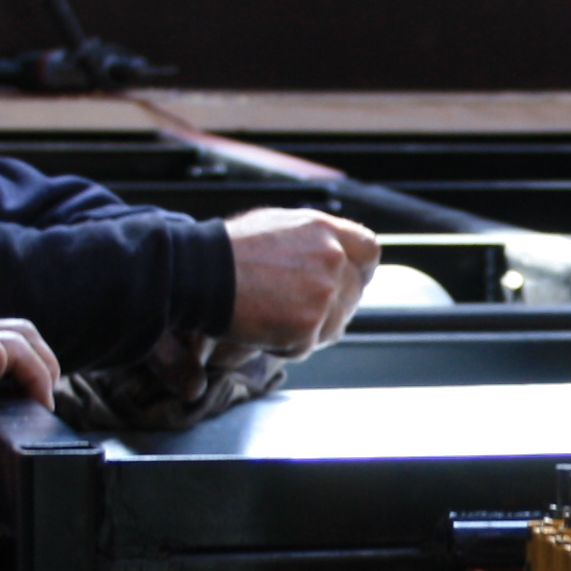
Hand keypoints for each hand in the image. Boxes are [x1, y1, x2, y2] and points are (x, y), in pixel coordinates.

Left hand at [0, 319, 61, 516]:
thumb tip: (1, 351)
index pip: (13, 343)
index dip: (37, 372)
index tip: (43, 407)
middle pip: (18, 332)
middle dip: (41, 363)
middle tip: (45, 401)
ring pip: (12, 338)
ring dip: (33, 363)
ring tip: (37, 396)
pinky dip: (19, 368)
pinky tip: (18, 393)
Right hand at [223, 207, 378, 355]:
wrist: (201, 273)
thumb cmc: (228, 250)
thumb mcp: (277, 224)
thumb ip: (313, 239)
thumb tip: (334, 254)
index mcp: (323, 229)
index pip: (368, 251)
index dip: (360, 270)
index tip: (349, 281)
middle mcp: (331, 258)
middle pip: (353, 294)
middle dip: (332, 307)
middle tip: (298, 312)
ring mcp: (323, 292)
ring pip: (334, 325)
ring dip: (310, 330)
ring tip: (273, 317)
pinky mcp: (308, 325)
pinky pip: (307, 346)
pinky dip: (285, 344)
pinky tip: (262, 328)